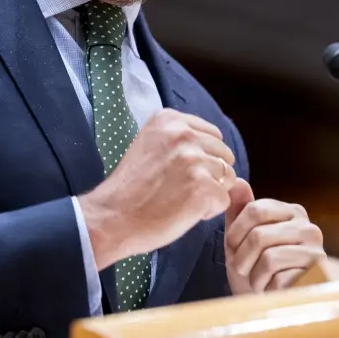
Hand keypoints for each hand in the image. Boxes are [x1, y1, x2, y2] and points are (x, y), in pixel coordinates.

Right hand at [79, 109, 236, 268]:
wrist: (111, 218)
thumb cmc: (130, 189)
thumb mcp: (150, 145)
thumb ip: (178, 140)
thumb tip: (215, 147)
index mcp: (170, 119)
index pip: (213, 135)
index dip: (203, 158)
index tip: (179, 172)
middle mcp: (183, 134)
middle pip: (224, 155)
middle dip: (210, 175)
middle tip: (179, 190)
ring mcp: (194, 160)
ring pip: (228, 178)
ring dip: (210, 193)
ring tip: (181, 201)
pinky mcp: (202, 187)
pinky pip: (223, 200)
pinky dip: (208, 211)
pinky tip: (183, 213)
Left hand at [224, 179, 325, 294]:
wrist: (275, 309)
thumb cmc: (257, 272)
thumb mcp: (241, 240)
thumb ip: (238, 210)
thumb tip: (236, 180)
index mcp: (292, 213)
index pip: (255, 210)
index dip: (235, 234)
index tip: (232, 250)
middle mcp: (309, 228)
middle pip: (259, 234)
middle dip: (241, 258)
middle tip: (243, 271)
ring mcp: (316, 252)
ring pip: (268, 257)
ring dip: (253, 276)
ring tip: (258, 282)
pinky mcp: (316, 277)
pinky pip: (279, 279)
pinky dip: (267, 289)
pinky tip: (272, 291)